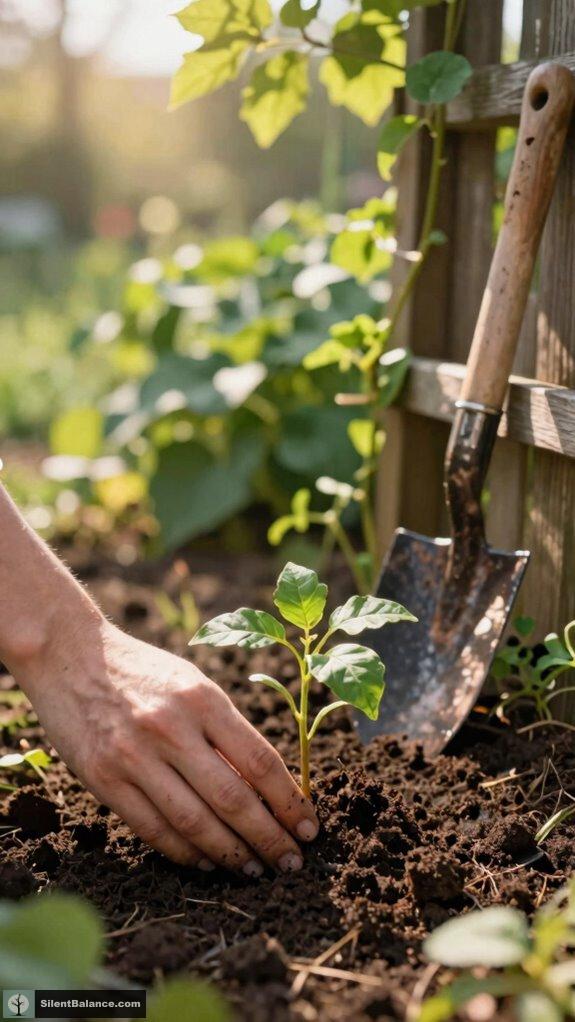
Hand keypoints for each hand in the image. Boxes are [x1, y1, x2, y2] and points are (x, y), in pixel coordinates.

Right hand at [19, 618, 318, 874]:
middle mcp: (171, 728)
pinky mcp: (104, 779)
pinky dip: (185, 853)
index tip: (309, 828)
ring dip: (231, 854)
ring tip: (255, 870)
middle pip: (233, 799)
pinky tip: (207, 863)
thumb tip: (265, 789)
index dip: (290, 803)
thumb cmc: (143, 670)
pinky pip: (153, 829)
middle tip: (292, 862)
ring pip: (194, 822)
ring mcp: (134, 756)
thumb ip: (225, 730)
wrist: (70, 655)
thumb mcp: (192, 683)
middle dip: (269, 838)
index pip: (260, 762)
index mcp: (202, 698)